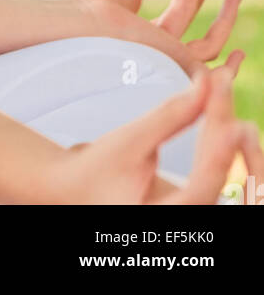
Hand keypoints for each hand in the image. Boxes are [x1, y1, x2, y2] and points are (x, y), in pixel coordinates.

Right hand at [52, 63, 263, 204]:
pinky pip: (215, 169)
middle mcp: (182, 219)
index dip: (217, 150)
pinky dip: (217, 138)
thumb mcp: (128, 142)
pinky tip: (218, 112)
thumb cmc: (95, 170)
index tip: (225, 111)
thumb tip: (203, 85)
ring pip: (220, 173)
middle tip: (222, 83)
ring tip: (221, 91)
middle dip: (222, 128)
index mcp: (161, 216)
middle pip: (216, 178)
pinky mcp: (194, 198)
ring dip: (223, 131)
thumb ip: (168, 117)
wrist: (76, 186)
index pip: (201, 187)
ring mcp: (191, 210)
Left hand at [70, 0, 243, 79]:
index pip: (179, 12)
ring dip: (225, 18)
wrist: (80, 24)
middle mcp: (158, 52)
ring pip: (208, 43)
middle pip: (198, 32)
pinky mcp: (174, 64)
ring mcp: (167, 61)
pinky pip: (205, 50)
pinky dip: (221, 37)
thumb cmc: (94, 6)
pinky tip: (233, 31)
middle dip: (217, 8)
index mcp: (144, 35)